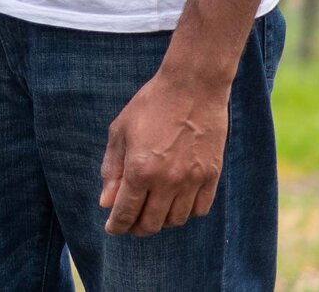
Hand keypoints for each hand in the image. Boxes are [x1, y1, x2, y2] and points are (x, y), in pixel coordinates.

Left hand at [99, 65, 228, 234]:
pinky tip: (176, 203)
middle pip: (152, 222)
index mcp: (140, 170)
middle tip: (129, 224)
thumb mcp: (120, 132)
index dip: (117, 225)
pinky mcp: (212, 176)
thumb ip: (112, 170)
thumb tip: (106, 202)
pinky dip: (186, 212)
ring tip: (151, 211)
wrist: (192, 89)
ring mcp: (193, 180)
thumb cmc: (150, 106)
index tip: (111, 229)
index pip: (126, 212)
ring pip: (176, 219)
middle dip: (136, 228)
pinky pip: (200, 209)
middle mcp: (168, 181)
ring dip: (161, 221)